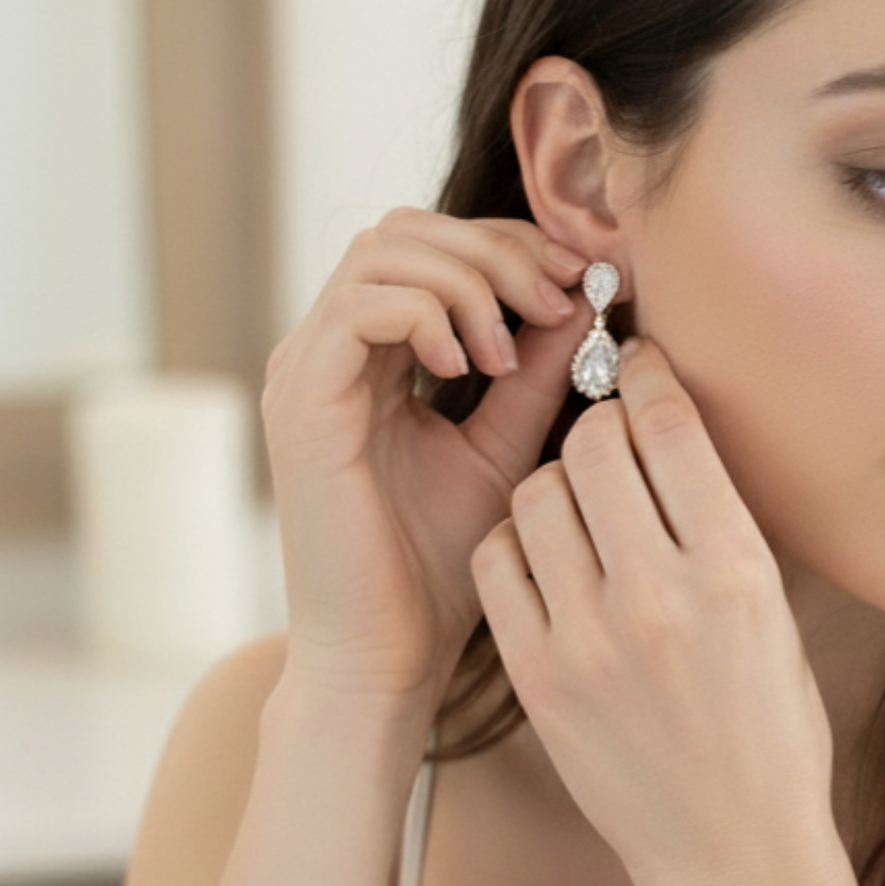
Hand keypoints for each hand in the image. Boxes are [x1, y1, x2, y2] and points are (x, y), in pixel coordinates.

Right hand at [261, 209, 589, 705]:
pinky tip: (474, 370)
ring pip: (382, 251)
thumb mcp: (506, 450)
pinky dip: (428, 317)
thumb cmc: (441, 570)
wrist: (388, 656)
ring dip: (468, 281)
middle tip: (558, 300)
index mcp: (373, 357)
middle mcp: (329, 351)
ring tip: (513, 352)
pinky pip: (360, 308)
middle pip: (404, 229)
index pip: (433, 245)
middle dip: (494, 249)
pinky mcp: (301, 404)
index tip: (581, 281)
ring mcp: (306, 371)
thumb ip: (536, 373)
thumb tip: (583, 298)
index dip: (510, 245)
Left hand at [469, 336, 839, 885]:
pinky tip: (544, 561)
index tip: (637, 364)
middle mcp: (661, 596)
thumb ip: (726, 530)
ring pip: (536, 496)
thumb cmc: (772, 737)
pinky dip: (516, 545)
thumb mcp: (778, 621)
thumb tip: (677, 437)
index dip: (646, 375)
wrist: (733, 854)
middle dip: (599, 426)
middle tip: (606, 439)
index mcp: (738, 572)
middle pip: (595, 445)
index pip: (670, 425)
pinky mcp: (537, 678)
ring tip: (578, 509)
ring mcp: (590, 640)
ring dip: (555, 485)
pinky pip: (497, 563)